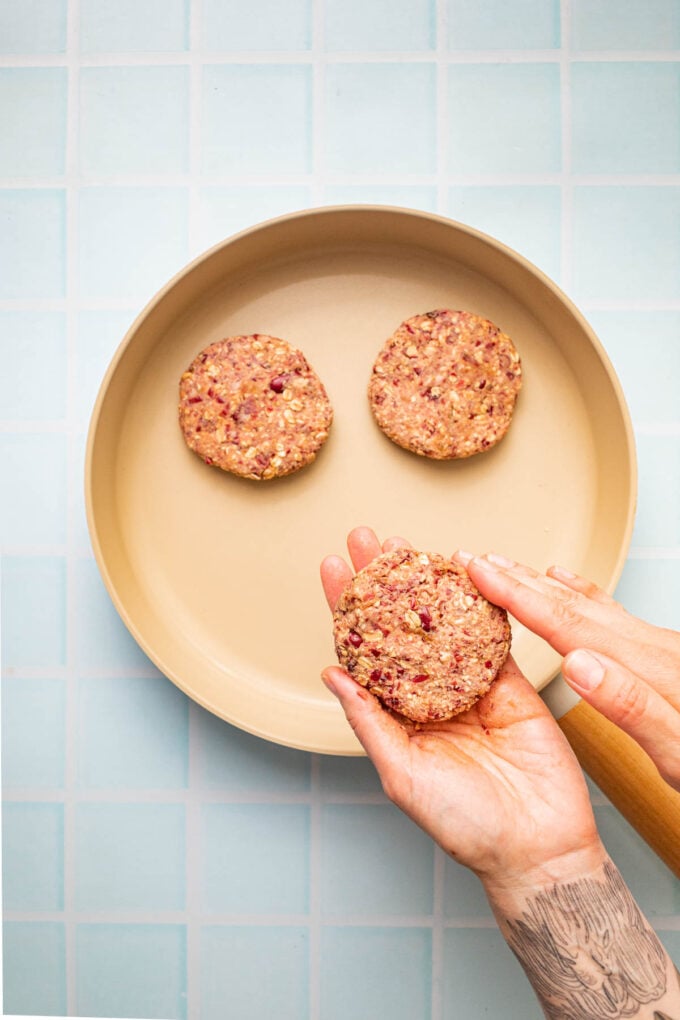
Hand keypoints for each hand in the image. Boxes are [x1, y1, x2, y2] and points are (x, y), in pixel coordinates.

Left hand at [321, 527, 604, 894]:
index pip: (364, 652)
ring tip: (409, 545)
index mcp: (397, 717)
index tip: (335, 568)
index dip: (347, 608)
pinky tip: (465, 573)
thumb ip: (369, 722)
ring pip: (444, 624)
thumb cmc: (464, 824)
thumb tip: (331, 674)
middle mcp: (429, 697)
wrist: (537, 846)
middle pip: (400, 627)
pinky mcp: (510, 685)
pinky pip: (492, 637)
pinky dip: (481, 604)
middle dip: (383, 582)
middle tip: (369, 538)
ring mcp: (470, 687)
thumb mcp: (403, 774)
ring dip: (427, 583)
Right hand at [454, 552, 679, 792]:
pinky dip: (580, 593)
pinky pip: (609, 611)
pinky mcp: (663, 654)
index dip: (514, 594)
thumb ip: (629, 707)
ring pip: (586, 603)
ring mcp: (658, 647)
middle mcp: (650, 648)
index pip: (564, 623)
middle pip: (570, 603)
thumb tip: (578, 663)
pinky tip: (568, 583)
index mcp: (645, 669)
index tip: (476, 570)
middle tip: (473, 558)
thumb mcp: (679, 755)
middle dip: (517, 579)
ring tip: (507, 566)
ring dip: (540, 584)